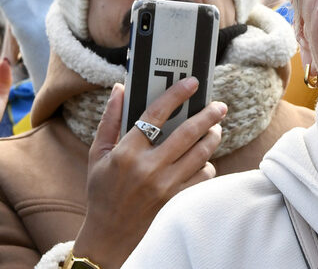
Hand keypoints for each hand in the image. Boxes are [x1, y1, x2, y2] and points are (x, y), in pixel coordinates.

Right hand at [72, 78, 226, 267]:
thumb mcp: (98, 155)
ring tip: (214, 130)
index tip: (192, 83)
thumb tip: (119, 89)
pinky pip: (204, 174)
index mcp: (126, 153)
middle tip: (219, 106)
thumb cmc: (103, 191)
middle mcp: (148, 168)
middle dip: (208, 115)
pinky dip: (207, 164)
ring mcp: (166, 185)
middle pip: (188, 132)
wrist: (110, 234)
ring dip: (212, 137)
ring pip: (202, 153)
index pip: (155, 114)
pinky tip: (202, 160)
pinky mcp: (178, 199)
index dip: (176, 95)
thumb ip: (109, 121)